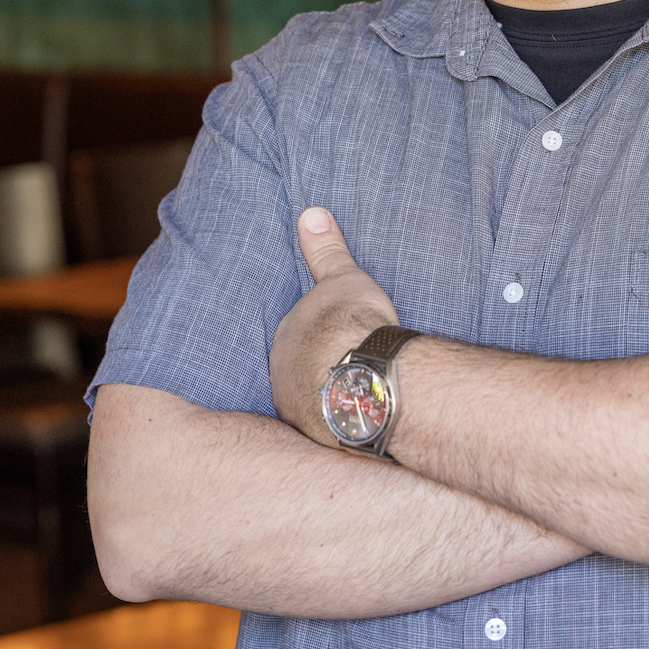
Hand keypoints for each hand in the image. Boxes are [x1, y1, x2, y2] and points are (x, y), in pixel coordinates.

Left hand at [270, 207, 400, 446]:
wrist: (368, 380)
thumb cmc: (354, 326)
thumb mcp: (343, 279)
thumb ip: (326, 251)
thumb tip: (311, 214)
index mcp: (284, 336)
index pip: (296, 333)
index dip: (318, 334)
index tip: (337, 337)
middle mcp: (280, 373)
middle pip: (297, 368)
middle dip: (316, 367)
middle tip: (346, 364)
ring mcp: (295, 406)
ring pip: (306, 398)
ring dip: (326, 395)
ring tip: (354, 393)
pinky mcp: (315, 433)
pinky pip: (325, 423)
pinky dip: (339, 417)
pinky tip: (358, 416)